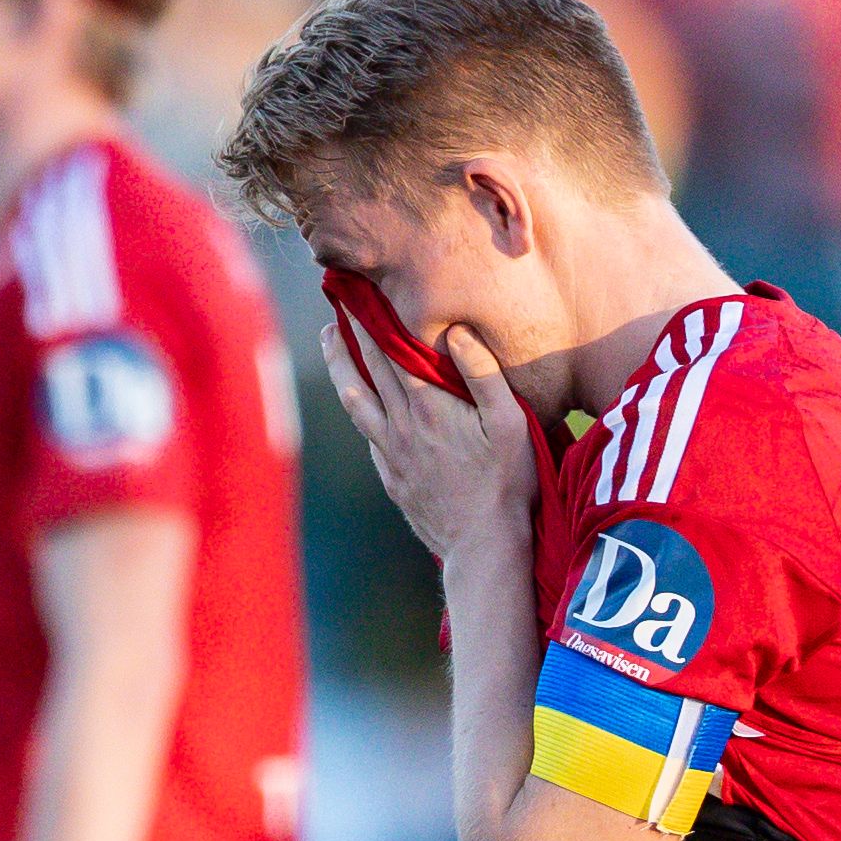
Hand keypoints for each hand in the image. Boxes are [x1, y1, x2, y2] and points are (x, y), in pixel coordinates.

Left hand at [318, 293, 535, 567]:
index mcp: (427, 407)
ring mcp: (391, 454)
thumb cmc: (507, 483)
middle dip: (350, 334)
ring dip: (341, 368)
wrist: (482, 546)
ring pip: (356, 401)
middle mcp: (400, 427)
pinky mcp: (391, 477)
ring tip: (330, 343)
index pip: (389, 352)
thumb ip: (482, 375)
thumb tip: (457, 332)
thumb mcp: (509, 423)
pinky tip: (358, 400)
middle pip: (366, 370)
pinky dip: (359, 408)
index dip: (371, 321)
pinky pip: (368, 433)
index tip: (356, 293)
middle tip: (337, 305)